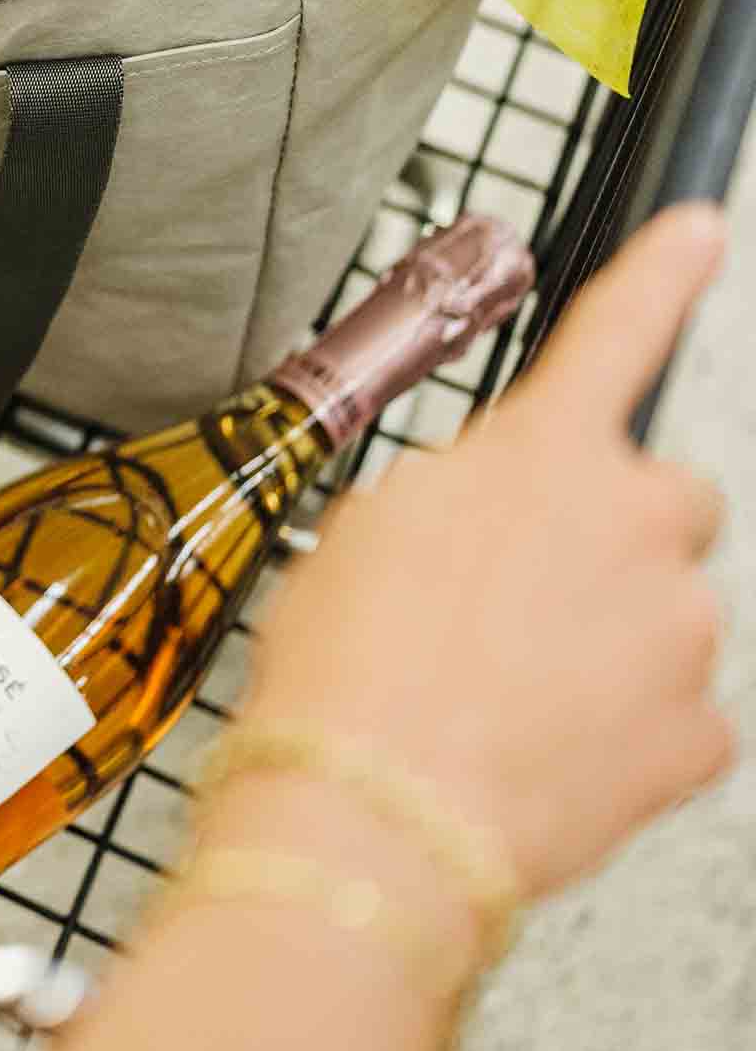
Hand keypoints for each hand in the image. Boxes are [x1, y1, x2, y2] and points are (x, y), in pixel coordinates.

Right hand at [241, 204, 734, 905]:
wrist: (376, 817)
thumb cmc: (350, 675)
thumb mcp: (370, 534)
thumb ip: (457, 496)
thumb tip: (488, 520)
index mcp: (543, 454)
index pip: (617, 331)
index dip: (663, 273)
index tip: (696, 233)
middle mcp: (635, 524)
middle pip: (661, 503)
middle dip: (615, 541)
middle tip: (525, 601)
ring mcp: (680, 632)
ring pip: (664, 619)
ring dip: (606, 647)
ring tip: (502, 700)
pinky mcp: (701, 735)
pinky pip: (675, 721)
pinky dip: (623, 738)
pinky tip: (543, 756)